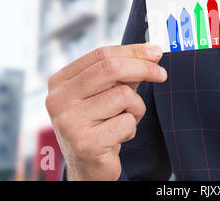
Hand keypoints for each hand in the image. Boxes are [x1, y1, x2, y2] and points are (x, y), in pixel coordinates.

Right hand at [45, 43, 166, 180]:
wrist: (88, 167)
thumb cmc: (100, 124)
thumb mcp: (108, 93)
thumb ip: (125, 72)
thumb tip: (152, 51)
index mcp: (60, 82)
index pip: (101, 55)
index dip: (133, 51)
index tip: (155, 52)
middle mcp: (58, 99)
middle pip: (110, 69)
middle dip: (143, 68)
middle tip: (162, 74)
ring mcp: (68, 122)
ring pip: (123, 96)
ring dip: (135, 109)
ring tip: (123, 121)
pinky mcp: (84, 143)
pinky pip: (126, 122)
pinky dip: (131, 128)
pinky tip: (117, 137)